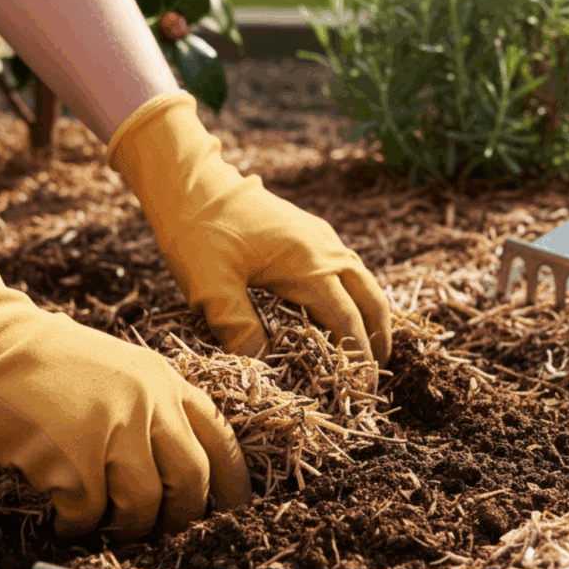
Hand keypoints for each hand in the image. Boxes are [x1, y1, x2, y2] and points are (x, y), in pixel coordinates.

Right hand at [0, 232, 251, 538]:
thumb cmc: (50, 361)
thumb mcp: (122, 369)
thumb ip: (154, 407)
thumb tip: (177, 472)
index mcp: (163, 381)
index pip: (219, 436)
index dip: (233, 479)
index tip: (235, 506)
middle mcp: (147, 403)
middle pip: (192, 479)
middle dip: (183, 515)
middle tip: (165, 528)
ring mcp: (111, 431)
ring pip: (144, 505)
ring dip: (128, 526)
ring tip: (106, 523)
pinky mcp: (71, 461)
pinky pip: (88, 515)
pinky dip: (78, 526)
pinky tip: (64, 518)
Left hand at [108, 93, 391, 365]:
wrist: (190, 181)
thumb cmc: (196, 231)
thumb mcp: (210, 286)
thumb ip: (239, 328)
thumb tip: (264, 366)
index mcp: (306, 264)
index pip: (346, 319)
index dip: (357, 356)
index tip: (361, 387)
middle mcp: (324, 247)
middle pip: (369, 297)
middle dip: (378, 336)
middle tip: (376, 372)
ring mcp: (319, 235)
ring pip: (363, 278)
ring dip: (370, 312)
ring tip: (369, 345)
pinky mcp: (309, 229)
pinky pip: (346, 264)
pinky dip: (355, 292)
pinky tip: (342, 305)